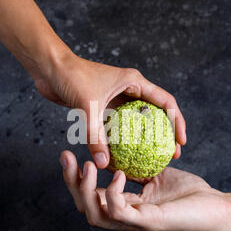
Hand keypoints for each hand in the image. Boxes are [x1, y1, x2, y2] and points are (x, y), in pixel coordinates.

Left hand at [34, 53, 185, 168]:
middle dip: (165, 134)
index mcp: (134, 82)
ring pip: (136, 122)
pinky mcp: (102, 107)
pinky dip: (122, 139)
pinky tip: (123, 154)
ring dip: (144, 138)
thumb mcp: (88, 106)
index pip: (166, 102)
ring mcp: (116, 98)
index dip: (178, 122)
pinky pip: (117, 126)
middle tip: (170, 155)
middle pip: (155, 113)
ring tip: (150, 158)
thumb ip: (96, 136)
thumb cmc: (71, 76)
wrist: (49, 68)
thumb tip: (104, 163)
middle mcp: (129, 89)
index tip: (181, 142)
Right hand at [59, 150, 230, 230]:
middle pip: (85, 207)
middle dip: (71, 182)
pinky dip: (113, 192)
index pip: (91, 196)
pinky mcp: (148, 223)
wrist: (217, 210)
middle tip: (66, 156)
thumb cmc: (190, 195)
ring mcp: (135, 224)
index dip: (76, 177)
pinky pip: (119, 211)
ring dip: (85, 189)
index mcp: (126, 208)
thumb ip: (137, 169)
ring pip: (94, 214)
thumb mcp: (157, 176)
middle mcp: (125, 219)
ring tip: (86, 166)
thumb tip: (120, 154)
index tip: (69, 153)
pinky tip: (119, 174)